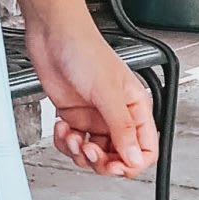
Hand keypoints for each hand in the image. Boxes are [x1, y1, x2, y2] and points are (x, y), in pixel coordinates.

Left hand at [23, 16, 158, 177]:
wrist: (52, 35)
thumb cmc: (84, 49)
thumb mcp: (107, 90)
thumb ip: (121, 126)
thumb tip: (133, 157)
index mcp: (135, 108)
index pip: (145, 149)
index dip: (132, 162)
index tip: (116, 164)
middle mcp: (116, 115)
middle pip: (119, 157)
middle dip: (103, 162)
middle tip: (89, 153)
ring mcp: (94, 117)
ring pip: (94, 155)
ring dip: (80, 153)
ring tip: (72, 137)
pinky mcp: (74, 117)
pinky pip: (73, 144)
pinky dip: (65, 143)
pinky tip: (61, 127)